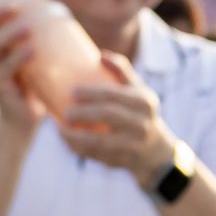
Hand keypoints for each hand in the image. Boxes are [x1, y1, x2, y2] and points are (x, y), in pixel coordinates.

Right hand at [0, 1, 44, 131]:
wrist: (23, 123)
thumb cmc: (34, 89)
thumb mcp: (34, 63)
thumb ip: (41, 44)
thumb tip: (65, 18)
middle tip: (15, 4)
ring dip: (9, 33)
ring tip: (26, 25)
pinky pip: (5, 70)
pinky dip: (18, 58)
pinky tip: (31, 50)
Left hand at [60, 54, 174, 182]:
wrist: (155, 151)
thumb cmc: (139, 112)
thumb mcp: (138, 91)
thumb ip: (121, 71)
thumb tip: (100, 55)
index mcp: (144, 102)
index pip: (115, 95)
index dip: (93, 93)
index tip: (73, 91)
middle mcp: (142, 124)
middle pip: (109, 115)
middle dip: (84, 113)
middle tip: (64, 112)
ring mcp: (133, 145)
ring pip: (100, 141)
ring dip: (76, 135)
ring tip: (60, 128)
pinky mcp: (123, 161)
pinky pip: (96, 155)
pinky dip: (78, 148)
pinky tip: (66, 139)